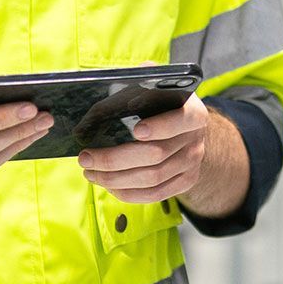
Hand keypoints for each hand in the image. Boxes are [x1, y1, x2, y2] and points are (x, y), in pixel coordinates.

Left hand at [76, 93, 209, 203]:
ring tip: (91, 172)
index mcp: (192, 111)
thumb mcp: (147, 89)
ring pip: (152, 179)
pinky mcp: (185, 182)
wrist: (184, 125)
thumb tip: (89, 119)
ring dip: (115, 179)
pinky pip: (154, 194)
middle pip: (156, 154)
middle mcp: (196, 139)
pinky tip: (109, 185)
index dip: (160, 126)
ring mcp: (192, 163)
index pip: (181, 120)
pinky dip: (128, 192)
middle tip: (86, 157)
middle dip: (115, 159)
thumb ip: (125, 95)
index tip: (136, 130)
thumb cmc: (158, 103)